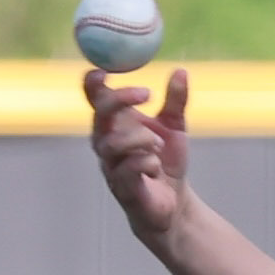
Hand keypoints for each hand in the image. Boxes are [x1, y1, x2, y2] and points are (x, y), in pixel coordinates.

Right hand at [86, 66, 189, 243]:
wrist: (175, 203)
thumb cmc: (167, 162)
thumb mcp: (175, 127)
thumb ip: (175, 100)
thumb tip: (181, 71)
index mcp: (116, 123)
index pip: (95, 98)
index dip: (94, 83)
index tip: (105, 70)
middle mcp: (107, 142)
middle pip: (99, 114)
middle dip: (119, 99)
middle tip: (146, 94)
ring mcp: (111, 166)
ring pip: (112, 143)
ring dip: (139, 138)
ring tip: (158, 145)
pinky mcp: (122, 188)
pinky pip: (127, 168)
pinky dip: (146, 162)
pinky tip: (156, 166)